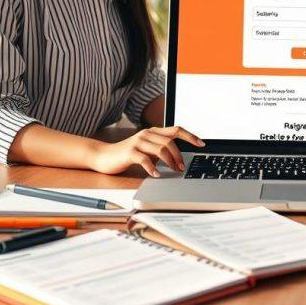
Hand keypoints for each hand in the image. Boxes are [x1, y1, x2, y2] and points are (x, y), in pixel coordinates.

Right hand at [88, 126, 203, 176]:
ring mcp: (138, 142)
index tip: (202, 144)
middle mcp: (147, 134)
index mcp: (153, 132)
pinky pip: (145, 159)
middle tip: (182, 167)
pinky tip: (156, 174)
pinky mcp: (129, 152)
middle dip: (179, 155)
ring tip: (173, 170)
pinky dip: (153, 168)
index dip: (190, 136)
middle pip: (170, 141)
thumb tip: (178, 158)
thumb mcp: (146, 150)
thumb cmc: (127, 154)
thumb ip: (160, 150)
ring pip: (161, 149)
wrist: (103, 156)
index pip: (176, 130)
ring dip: (170, 161)